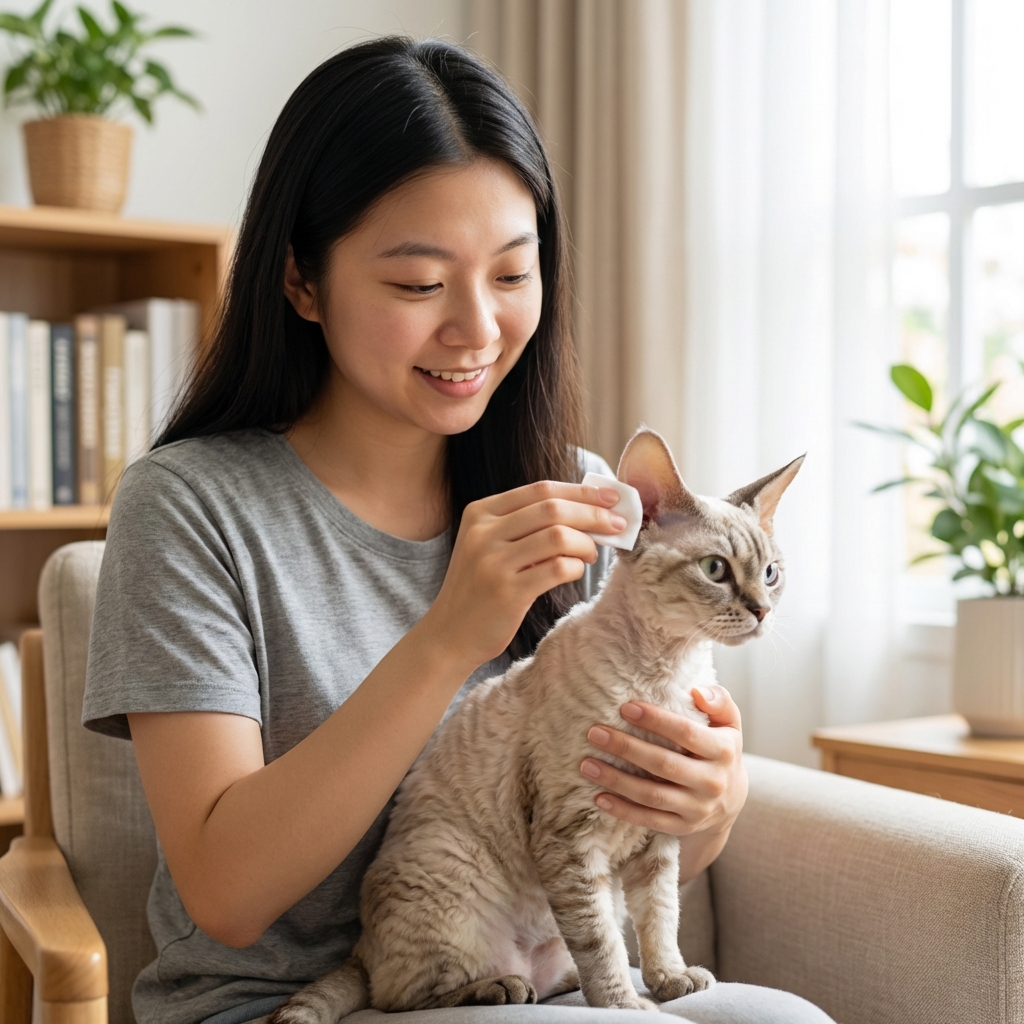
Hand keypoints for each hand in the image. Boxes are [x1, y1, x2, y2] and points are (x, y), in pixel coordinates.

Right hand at [422, 480, 626, 668]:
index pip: (541, 489)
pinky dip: (576, 567)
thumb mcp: (490, 545)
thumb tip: (587, 510)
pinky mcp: (507, 591)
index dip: (581, 491)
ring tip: (592, 553)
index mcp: (481, 512)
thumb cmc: (481, 587)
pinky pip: (557, 569)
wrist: (450, 634)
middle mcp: (483, 532)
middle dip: (593, 515)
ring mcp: (492, 561)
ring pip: (558, 536)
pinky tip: (576, 571)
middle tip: (617, 525)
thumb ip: (526, 525)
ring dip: (586, 542)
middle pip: (553, 508)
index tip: (609, 498)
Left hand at [580, 685, 747, 838]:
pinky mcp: (683, 827)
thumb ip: (719, 701)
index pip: (686, 733)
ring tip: (587, 765)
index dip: (656, 720)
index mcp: (723, 751)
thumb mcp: (730, 724)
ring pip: (652, 795)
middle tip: (595, 733)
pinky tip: (599, 797)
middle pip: (664, 764)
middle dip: (626, 748)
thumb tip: (697, 691)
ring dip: (616, 780)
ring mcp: (698, 808)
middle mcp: (713, 782)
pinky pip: (649, 820)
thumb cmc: (721, 749)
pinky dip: (623, 810)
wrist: (733, 800)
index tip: (626, 707)